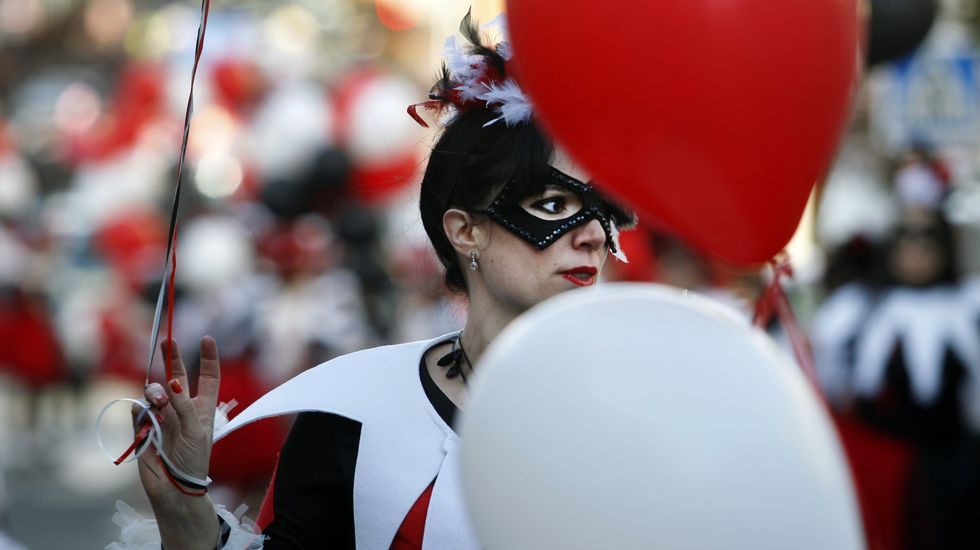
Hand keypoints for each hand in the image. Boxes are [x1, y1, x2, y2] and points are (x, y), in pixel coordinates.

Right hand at [135, 336, 220, 503]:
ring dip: (155, 391)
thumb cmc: (194, 460)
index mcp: (202, 407)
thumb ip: (184, 405)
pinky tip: (144, 415)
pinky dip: (140, 409)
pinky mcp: (143, 427)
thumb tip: (172, 383)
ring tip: (157, 402)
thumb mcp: (197, 430)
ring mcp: (162, 416)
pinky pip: (138, 409)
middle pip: (177, 376)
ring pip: (154, 392)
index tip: (206, 338)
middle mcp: (182, 408)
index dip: (208, 358)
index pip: (208, 377)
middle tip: (168, 341)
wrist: (174, 488)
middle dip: (172, 358)